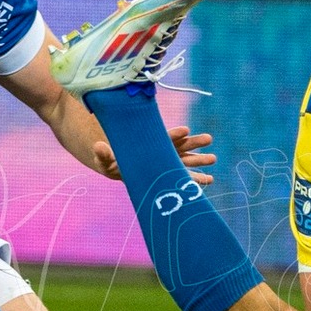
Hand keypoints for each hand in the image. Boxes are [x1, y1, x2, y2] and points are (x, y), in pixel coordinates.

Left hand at [91, 127, 215, 186]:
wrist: (119, 168)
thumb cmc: (113, 163)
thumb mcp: (105, 161)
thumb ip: (103, 155)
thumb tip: (97, 146)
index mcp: (150, 145)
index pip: (164, 138)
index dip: (174, 134)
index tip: (185, 130)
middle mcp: (162, 152)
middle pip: (181, 146)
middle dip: (194, 143)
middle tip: (208, 139)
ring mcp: (168, 162)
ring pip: (187, 160)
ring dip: (200, 159)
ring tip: (213, 158)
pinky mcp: (170, 173)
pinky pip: (185, 176)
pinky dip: (196, 178)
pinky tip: (209, 180)